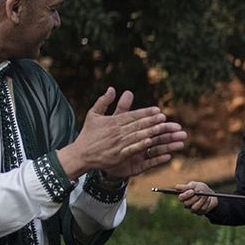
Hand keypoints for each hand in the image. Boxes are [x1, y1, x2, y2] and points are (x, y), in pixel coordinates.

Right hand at [61, 88, 187, 179]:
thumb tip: (112, 89)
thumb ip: (103, 101)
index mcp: (112, 122)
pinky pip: (132, 149)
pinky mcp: (118, 155)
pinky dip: (141, 145)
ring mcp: (118, 144)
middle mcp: (116, 132)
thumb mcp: (93, 114)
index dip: (145, 113)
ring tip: (163, 128)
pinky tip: (150, 142)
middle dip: (152, 121)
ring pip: (137, 136)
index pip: (132, 116)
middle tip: (164, 117)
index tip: (158, 110)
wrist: (80, 154)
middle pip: (137, 125)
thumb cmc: (88, 134)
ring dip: (150, 132)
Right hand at [173, 180, 216, 214]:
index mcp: (184, 196)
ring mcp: (192, 209)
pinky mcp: (199, 212)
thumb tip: (177, 187)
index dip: (186, 195)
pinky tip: (208, 199)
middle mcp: (187, 204)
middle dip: (194, 198)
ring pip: (194, 208)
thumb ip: (187, 186)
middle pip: (187, 204)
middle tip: (201, 192)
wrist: (210, 194)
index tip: (192, 191)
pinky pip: (202, 209)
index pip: (181, 198)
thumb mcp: (194, 185)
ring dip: (201, 201)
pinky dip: (206, 203)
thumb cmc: (200, 188)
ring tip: (205, 195)